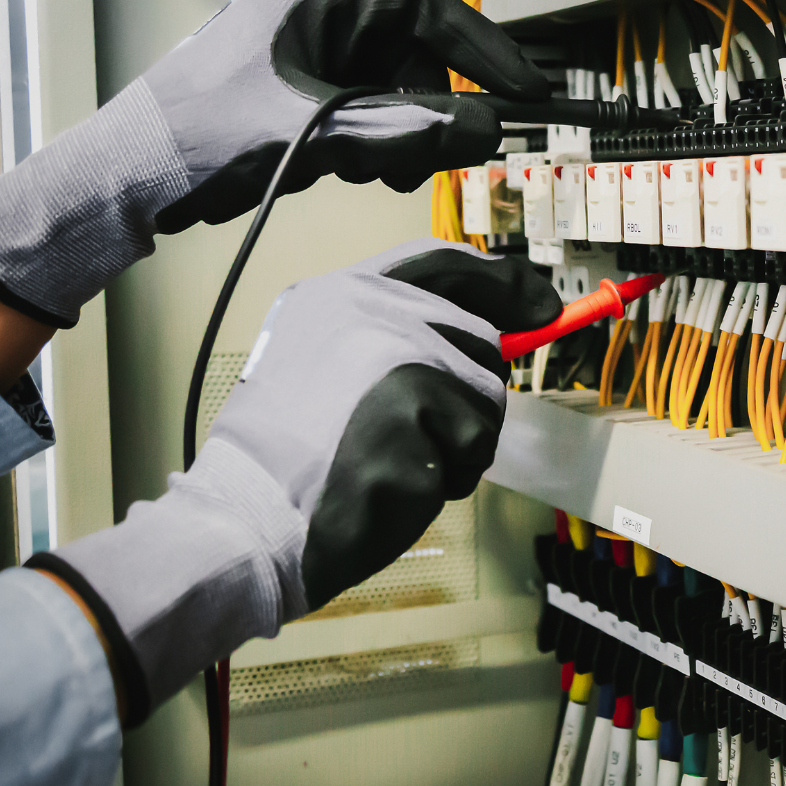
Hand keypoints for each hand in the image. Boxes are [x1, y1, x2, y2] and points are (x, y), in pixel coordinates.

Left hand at [0, 0, 547, 326]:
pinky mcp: (289, 100)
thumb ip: (406, 130)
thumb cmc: (193, 141)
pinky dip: (368, 147)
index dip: (481, 47)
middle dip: (430, 108)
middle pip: (409, 55)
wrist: (122, 183)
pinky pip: (358, 114)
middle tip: (444, 154)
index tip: (524, 85)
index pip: (422, 7)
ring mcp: (296, 60)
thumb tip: (483, 129)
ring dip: (398, 136)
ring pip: (387, 91)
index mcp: (309, 0)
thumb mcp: (316, 135)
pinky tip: (346, 173)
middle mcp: (306, 20)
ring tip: (377, 173)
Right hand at [26, 242, 560, 722]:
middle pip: (481, 341)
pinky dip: (449, 478)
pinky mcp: (417, 412)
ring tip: (393, 462)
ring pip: (488, 398)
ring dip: (459, 445)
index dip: (500, 282)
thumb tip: (492, 338)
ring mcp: (396, 359)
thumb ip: (391, 339)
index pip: (441, 263)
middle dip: (470, 399)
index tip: (540, 305)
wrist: (245, 521)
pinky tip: (394, 485)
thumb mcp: (320, 365)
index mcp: (339, 294)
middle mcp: (372, 312)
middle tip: (421, 440)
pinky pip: (475, 448)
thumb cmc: (286, 462)